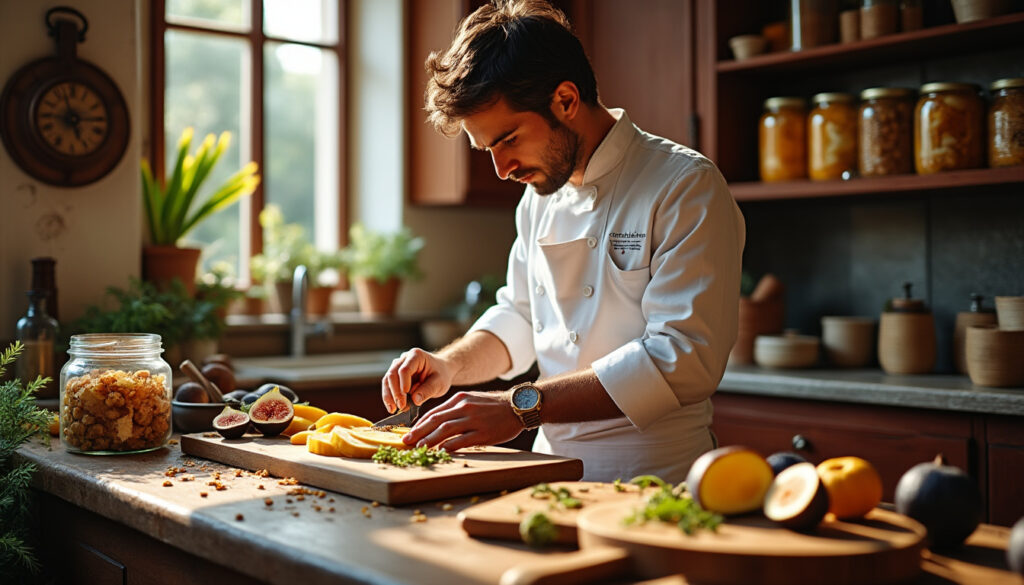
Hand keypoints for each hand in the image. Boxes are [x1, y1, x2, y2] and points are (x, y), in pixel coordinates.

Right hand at [381, 348, 454, 413]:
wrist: (441, 371)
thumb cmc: (441, 374)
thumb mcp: (440, 382)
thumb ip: (428, 390)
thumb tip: (415, 400)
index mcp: (416, 356)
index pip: (405, 369)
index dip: (403, 383)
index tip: (407, 394)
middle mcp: (404, 359)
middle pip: (392, 374)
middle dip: (395, 392)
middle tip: (401, 406)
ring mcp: (398, 367)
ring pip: (387, 381)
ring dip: (389, 396)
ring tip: (393, 410)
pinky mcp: (396, 376)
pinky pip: (388, 387)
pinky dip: (389, 398)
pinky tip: (392, 408)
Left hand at [403, 390, 522, 451]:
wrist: (519, 406)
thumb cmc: (495, 406)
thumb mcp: (473, 400)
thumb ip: (456, 409)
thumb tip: (438, 421)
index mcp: (459, 399)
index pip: (434, 412)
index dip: (419, 424)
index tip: (410, 433)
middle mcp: (464, 408)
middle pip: (435, 421)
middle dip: (419, 432)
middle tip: (406, 442)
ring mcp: (473, 420)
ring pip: (445, 430)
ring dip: (429, 440)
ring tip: (419, 449)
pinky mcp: (482, 433)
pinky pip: (461, 441)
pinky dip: (448, 447)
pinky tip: (440, 452)